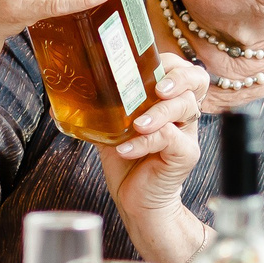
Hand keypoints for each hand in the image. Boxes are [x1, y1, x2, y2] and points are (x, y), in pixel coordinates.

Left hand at [97, 54, 205, 252]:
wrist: (136, 200)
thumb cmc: (126, 161)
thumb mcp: (111, 127)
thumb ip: (102, 107)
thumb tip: (67, 90)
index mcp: (168, 100)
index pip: (181, 68)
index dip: (170, 62)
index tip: (147, 64)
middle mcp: (182, 112)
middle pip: (196, 79)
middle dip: (178, 77)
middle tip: (157, 89)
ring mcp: (186, 133)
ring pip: (186, 106)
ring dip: (160, 111)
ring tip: (137, 124)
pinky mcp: (185, 154)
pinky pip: (171, 138)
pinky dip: (146, 141)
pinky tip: (127, 149)